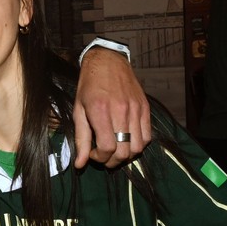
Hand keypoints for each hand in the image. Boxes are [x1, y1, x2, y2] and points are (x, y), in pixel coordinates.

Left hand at [74, 48, 151, 167]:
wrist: (108, 61)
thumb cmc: (89, 86)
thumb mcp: (78, 110)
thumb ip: (81, 139)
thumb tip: (80, 164)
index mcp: (101, 111)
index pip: (107, 148)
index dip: (100, 158)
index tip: (93, 154)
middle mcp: (121, 111)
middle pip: (124, 151)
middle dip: (112, 161)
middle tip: (104, 157)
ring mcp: (136, 110)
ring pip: (138, 147)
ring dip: (127, 155)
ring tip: (116, 150)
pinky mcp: (145, 108)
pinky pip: (148, 136)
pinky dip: (139, 144)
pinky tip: (127, 140)